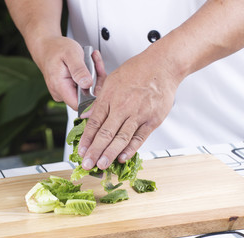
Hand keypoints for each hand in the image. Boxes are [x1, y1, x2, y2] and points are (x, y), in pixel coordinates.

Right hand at [30, 36, 96, 109]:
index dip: (94, 98)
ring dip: (94, 76)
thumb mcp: (71, 54)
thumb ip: (79, 70)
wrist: (47, 46)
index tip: (100, 82)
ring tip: (93, 60)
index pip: (80, 105)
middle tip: (97, 63)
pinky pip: (84, 86)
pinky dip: (90, 75)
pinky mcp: (69, 88)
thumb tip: (88, 84)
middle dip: (97, 81)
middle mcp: (61, 93)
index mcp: (60, 86)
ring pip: (87, 91)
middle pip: (87, 97)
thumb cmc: (56, 48)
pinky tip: (89, 64)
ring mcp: (65, 91)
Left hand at [78, 48, 181, 169]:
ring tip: (101, 165)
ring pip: (121, 138)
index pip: (94, 123)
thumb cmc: (137, 71)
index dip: (87, 139)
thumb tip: (87, 116)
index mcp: (109, 97)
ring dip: (110, 153)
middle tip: (87, 164)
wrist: (162, 66)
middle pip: (105, 133)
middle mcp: (122, 107)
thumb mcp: (111, 81)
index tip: (81, 151)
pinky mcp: (152, 120)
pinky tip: (122, 158)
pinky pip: (139, 138)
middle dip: (95, 151)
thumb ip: (100, 101)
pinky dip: (131, 149)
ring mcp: (138, 114)